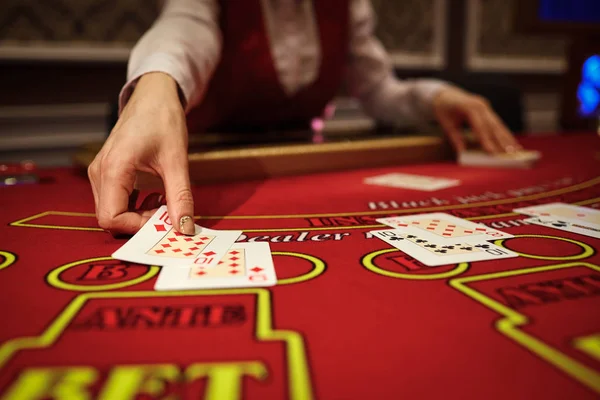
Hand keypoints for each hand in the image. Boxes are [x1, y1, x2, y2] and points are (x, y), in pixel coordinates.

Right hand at [88, 72, 194, 235]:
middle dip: (141, 222)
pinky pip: (115, 200)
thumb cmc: (162, 119)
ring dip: (139, 214)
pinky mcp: (107, 172)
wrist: (153, 96)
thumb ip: (180, 197)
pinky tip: (156, 194)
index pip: (111, 218)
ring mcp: (100, 172)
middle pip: (110, 217)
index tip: (165, 220)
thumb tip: (186, 228)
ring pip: (113, 211)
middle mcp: (99, 173)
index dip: (138, 227)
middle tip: (168, 212)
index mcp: (112, 169)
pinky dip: (136, 205)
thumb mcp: (176, 160)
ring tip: (164, 200)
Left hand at [432, 86, 522, 153]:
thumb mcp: (446, 124)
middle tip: (509, 153)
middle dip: (502, 140)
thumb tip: (462, 154)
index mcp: (469, 106)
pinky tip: (511, 142)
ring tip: (515, 150)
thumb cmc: (444, 109)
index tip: (492, 152)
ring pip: (498, 124)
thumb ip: (455, 138)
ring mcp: (486, 107)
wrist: (444, 94)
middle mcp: (481, 105)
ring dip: (507, 137)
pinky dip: (505, 133)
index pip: (479, 126)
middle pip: (492, 125)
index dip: (486, 140)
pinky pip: (497, 123)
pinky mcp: (488, 110)